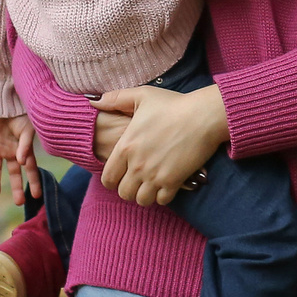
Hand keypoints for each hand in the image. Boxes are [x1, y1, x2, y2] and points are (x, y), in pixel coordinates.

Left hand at [0, 114, 34, 204]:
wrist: (4, 103)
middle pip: (14, 173)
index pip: (30, 169)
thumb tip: (22, 162)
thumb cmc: (20, 114)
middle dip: (16, 187)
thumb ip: (24, 146)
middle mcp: (10, 152)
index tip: (36, 196)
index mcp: (22, 149)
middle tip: (19, 202)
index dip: (33, 181)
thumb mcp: (27, 130)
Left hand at [97, 85, 229, 205]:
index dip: (112, 179)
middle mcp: (137, 165)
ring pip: (142, 200)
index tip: (121, 174)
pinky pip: (162, 200)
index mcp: (125, 147)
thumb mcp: (141, 95)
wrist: (202, 116)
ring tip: (151, 184)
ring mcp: (155, 175)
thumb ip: (114, 98)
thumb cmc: (172, 104)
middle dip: (129, 189)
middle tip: (137, 180)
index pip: (108, 178)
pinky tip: (167, 183)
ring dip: (146, 194)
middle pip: (124, 193)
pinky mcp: (174, 181)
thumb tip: (93, 100)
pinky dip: (163, 195)